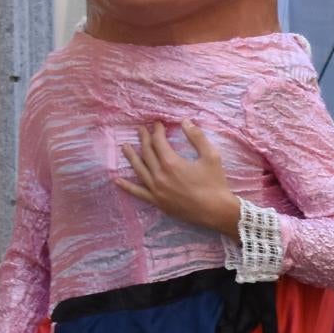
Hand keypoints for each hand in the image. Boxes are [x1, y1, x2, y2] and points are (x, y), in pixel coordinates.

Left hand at [117, 122, 242, 237]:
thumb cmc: (215, 183)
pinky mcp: (157, 201)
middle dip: (144, 139)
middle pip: (147, 153)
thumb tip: (185, 121)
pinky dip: (127, 186)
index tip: (157, 124)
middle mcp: (159, 175)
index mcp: (171, 163)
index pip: (158, 142)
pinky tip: (117, 180)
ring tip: (125, 147)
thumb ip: (197, 137)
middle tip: (141, 129)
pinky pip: (138, 192)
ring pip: (139, 169)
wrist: (216, 211)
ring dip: (131, 157)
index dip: (157, 131)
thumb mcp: (211, 156)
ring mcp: (156, 190)